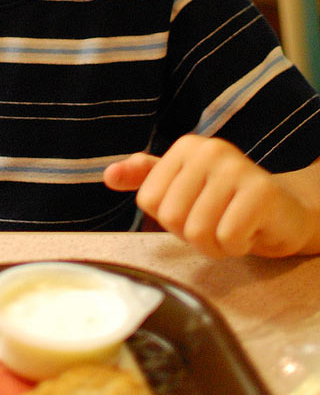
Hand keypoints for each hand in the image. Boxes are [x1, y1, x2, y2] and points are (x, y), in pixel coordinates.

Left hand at [104, 135, 316, 257]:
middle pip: (171, 217)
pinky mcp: (261, 192)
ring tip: (232, 228)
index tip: (196, 211)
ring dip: (215, 244)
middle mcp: (210, 150)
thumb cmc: (228, 203)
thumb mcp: (184, 187)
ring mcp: (237, 167)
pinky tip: (249, 232)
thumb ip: (146, 178)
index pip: (149, 200)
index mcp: (186, 147)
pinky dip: (236, 247)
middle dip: (193, 235)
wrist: (286, 213)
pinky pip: (227, 238)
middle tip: (217, 223)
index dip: (170, 219)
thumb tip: (108, 175)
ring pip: (198, 231)